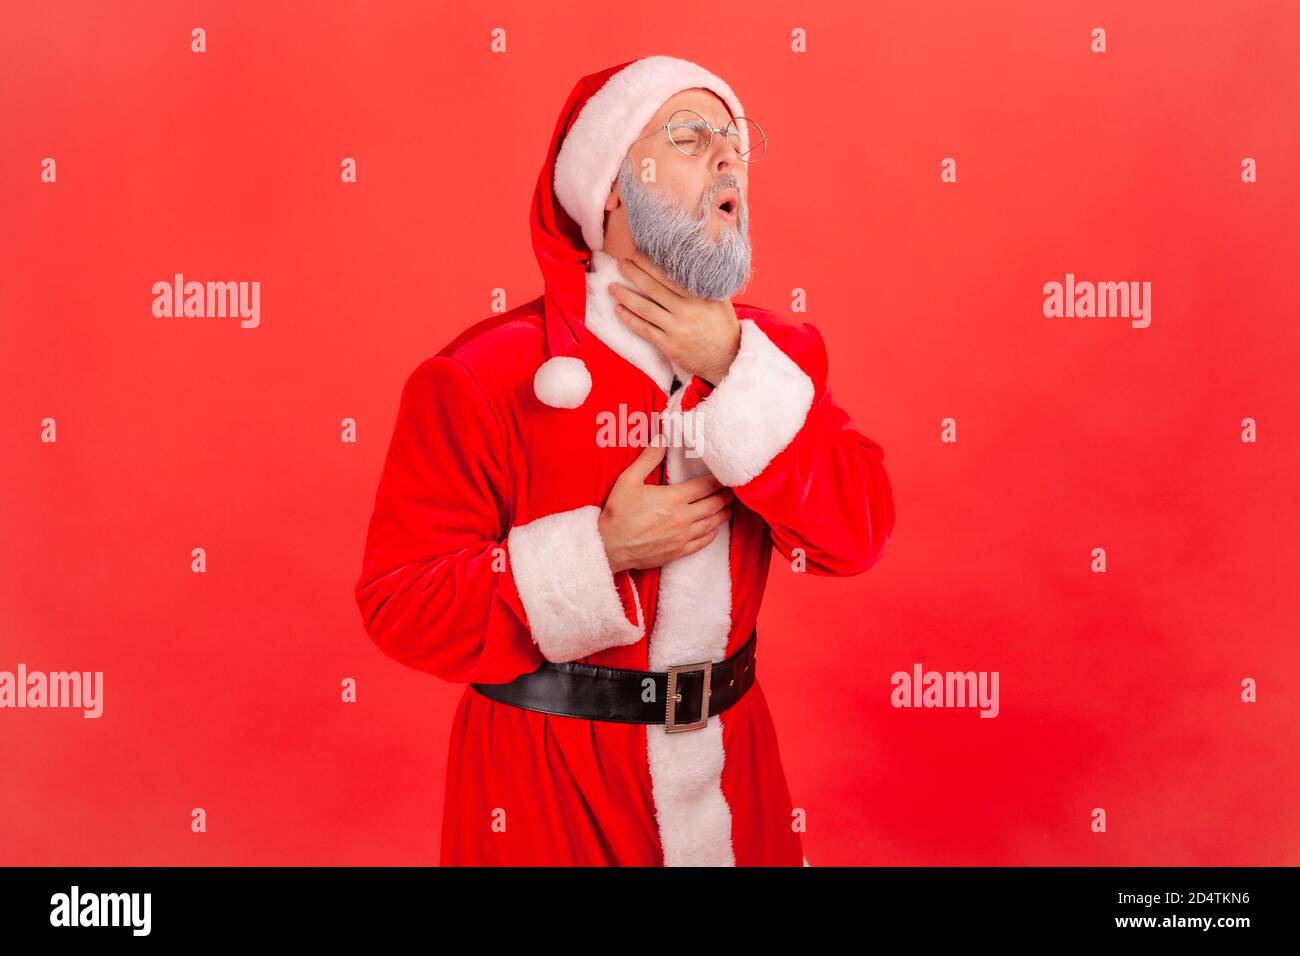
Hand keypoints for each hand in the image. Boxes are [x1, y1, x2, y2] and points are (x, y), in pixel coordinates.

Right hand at [597, 441, 734, 573]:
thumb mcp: (629, 480)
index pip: (705, 486)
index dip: (717, 480)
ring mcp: (682, 536)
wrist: (610, 546)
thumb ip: (648, 458)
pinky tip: (713, 529)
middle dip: (725, 497)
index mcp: (674, 498)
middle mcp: (683, 517)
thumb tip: (661, 438)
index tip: (724, 476)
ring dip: (722, 514)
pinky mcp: (679, 551)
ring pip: (712, 524)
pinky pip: (703, 542)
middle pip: (714, 505)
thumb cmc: (617, 513)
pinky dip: (712, 534)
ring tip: (727, 508)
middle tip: (731, 492)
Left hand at [607, 251, 740, 385]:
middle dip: (634, 274)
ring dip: (625, 296)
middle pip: (653, 289)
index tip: (637, 254)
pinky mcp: (669, 345)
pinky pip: (644, 330)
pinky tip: (619, 310)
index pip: (669, 276)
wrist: (727, 358)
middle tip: (620, 263)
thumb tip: (690, 262)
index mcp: (699, 296)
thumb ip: (705, 284)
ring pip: (645, 309)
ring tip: (612, 287)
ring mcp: (676, 329)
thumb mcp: (720, 300)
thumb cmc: (723, 327)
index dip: (650, 264)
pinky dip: (629, 320)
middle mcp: (687, 311)